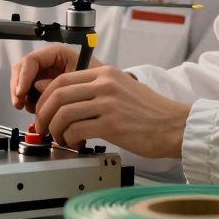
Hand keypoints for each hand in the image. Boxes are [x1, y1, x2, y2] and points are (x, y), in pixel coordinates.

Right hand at [10, 44, 93, 112]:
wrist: (106, 95)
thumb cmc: (99, 83)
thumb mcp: (80, 80)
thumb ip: (58, 82)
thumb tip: (37, 87)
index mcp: (58, 54)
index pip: (32, 60)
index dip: (24, 76)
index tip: (21, 92)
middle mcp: (49, 62)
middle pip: (23, 70)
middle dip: (19, 87)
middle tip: (19, 103)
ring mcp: (45, 75)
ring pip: (23, 83)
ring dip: (23, 97)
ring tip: (31, 108)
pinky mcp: (45, 88)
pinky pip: (29, 93)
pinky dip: (29, 102)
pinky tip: (36, 110)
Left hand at [34, 65, 190, 158]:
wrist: (174, 126)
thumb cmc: (149, 112)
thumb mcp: (120, 90)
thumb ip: (91, 90)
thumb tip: (60, 96)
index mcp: (105, 74)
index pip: (62, 79)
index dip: (45, 97)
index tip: (43, 111)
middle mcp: (105, 84)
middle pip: (58, 95)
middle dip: (44, 114)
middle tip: (44, 128)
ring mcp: (108, 103)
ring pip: (63, 113)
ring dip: (55, 130)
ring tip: (60, 139)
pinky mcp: (112, 124)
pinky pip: (76, 130)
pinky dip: (69, 140)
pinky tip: (76, 145)